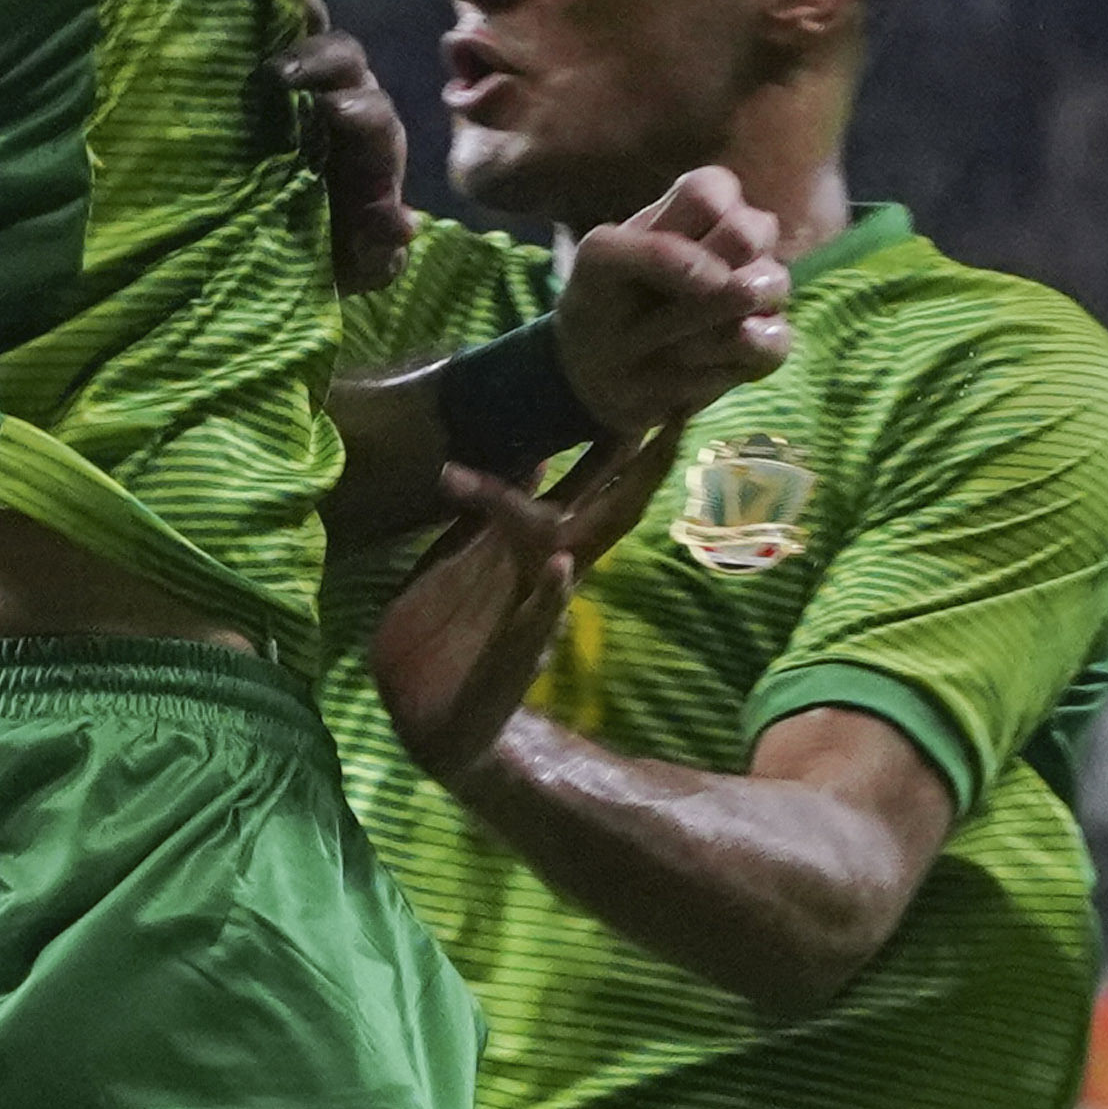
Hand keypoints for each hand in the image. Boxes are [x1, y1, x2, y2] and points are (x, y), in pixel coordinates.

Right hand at [267, 0, 416, 294]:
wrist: (311, 245)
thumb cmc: (339, 251)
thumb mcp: (363, 262)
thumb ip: (380, 248)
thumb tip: (400, 224)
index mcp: (373, 144)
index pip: (373, 116)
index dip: (356, 113)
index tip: (331, 114)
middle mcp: (347, 101)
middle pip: (344, 62)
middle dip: (315, 60)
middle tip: (277, 73)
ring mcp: (312, 85)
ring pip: (310, 33)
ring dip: (289, 6)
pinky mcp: (274, 76)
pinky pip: (272, 28)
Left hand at [365, 433, 678, 788]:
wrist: (428, 717)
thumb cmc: (446, 633)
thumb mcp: (470, 555)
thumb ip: (501, 507)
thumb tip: (537, 448)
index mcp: (539, 548)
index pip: (592, 485)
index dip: (621, 440)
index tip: (655, 391)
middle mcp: (550, 574)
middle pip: (612, 510)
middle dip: (645, 465)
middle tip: (679, 413)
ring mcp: (537, 611)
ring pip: (581, 554)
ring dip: (610, 510)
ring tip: (635, 467)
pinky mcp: (514, 652)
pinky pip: (536, 618)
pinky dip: (550, 593)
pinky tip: (562, 567)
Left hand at [551, 165, 792, 456]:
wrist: (600, 372)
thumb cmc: (601, 301)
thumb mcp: (600, 263)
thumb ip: (652, 252)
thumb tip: (720, 278)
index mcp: (698, 204)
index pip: (713, 191)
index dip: (682, 230)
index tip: (648, 257)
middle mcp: (738, 241)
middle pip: (753, 231)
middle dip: (704, 271)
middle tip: (664, 298)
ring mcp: (758, 290)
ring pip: (771, 285)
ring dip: (708, 318)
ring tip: (668, 338)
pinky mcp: (767, 342)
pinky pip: (776, 341)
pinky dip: (729, 355)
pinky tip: (691, 360)